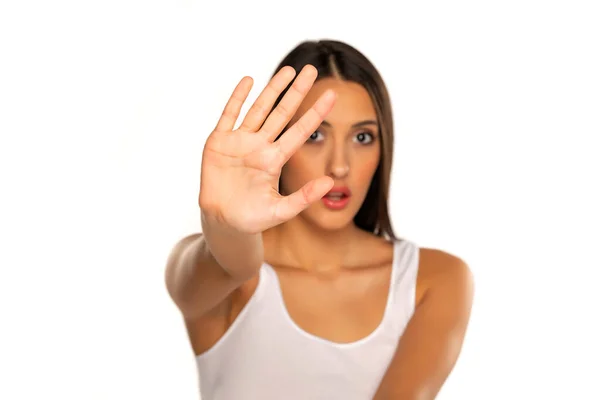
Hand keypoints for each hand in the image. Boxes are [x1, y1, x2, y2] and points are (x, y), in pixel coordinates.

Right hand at [198, 65, 335, 233]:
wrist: (223, 221)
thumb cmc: (253, 218)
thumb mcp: (281, 210)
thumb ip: (304, 197)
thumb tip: (329, 182)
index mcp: (275, 159)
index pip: (300, 131)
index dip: (315, 113)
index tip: (332, 95)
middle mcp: (260, 145)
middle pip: (282, 113)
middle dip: (296, 91)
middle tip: (312, 69)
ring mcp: (240, 141)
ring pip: (259, 109)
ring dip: (272, 89)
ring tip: (288, 70)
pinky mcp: (219, 141)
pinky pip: (229, 115)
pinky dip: (237, 98)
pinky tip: (249, 80)